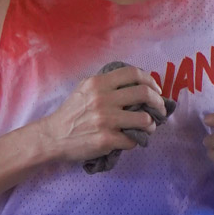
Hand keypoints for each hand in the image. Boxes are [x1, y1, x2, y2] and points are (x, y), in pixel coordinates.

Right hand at [42, 64, 167, 165]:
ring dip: (151, 124)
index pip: (133, 74)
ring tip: (148, 126)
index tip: (155, 89)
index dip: (150, 80)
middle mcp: (103, 99)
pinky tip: (132, 139)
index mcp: (99, 83)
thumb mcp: (84, 89)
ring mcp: (105, 120)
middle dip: (158, 102)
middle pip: (144, 94)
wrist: (53, 137)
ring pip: (144, 119)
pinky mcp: (106, 140)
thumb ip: (106, 84)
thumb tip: (135, 84)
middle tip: (160, 109)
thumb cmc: (71, 113)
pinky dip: (136, 140)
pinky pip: (133, 140)